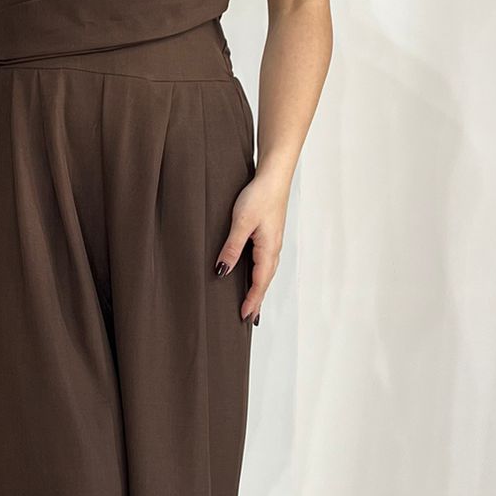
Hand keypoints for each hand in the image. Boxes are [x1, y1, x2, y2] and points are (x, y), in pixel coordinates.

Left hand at [216, 169, 284, 323]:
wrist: (274, 177)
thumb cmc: (260, 196)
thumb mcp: (241, 222)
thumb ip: (231, 248)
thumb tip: (222, 272)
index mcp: (268, 249)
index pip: (260, 282)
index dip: (252, 300)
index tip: (244, 316)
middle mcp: (274, 249)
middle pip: (265, 281)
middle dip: (257, 300)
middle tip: (249, 318)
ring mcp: (273, 242)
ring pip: (266, 272)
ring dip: (259, 289)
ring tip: (252, 302)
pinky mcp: (269, 235)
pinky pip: (265, 262)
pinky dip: (260, 275)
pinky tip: (254, 274)